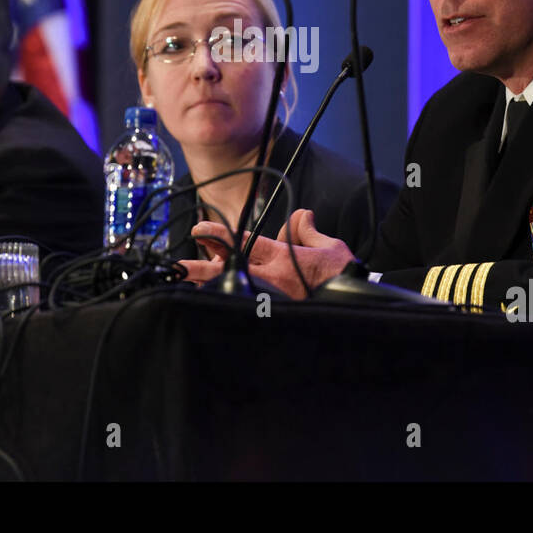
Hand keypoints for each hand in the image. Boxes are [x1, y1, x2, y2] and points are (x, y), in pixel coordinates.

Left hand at [185, 209, 353, 299]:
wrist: (356, 304)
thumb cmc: (342, 275)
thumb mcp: (329, 247)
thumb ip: (308, 231)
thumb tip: (302, 216)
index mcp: (282, 257)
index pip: (243, 241)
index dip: (217, 234)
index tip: (197, 230)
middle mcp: (271, 278)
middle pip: (227, 269)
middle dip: (199, 269)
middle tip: (176, 267)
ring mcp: (269, 299)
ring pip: (230, 291)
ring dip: (207, 289)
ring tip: (184, 287)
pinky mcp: (272, 316)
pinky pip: (242, 310)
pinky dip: (225, 308)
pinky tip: (207, 310)